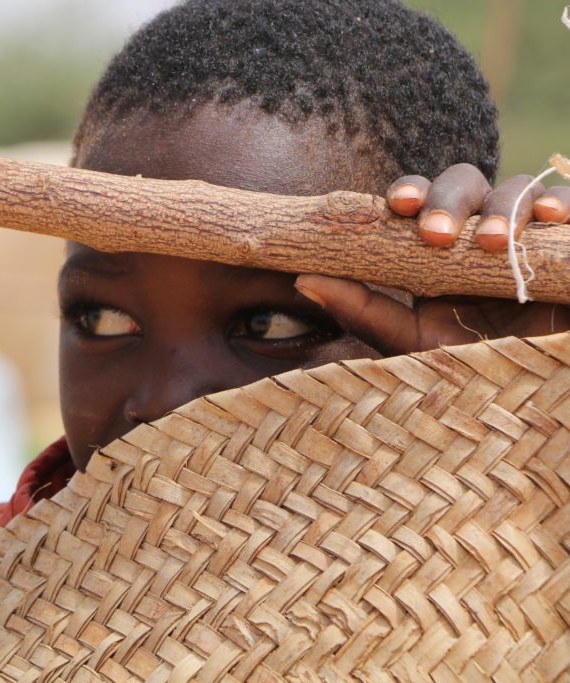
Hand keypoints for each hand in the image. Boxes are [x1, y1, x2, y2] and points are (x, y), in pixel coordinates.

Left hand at [295, 164, 569, 354]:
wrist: (543, 388)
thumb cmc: (478, 367)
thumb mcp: (416, 342)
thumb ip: (364, 312)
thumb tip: (303, 279)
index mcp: (441, 247)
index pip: (420, 201)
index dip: (408, 192)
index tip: (396, 206)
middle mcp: (484, 230)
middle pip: (463, 182)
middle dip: (447, 198)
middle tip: (437, 234)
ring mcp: (533, 232)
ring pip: (517, 188)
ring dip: (503, 206)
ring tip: (495, 244)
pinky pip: (569, 204)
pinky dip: (560, 203)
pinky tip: (549, 220)